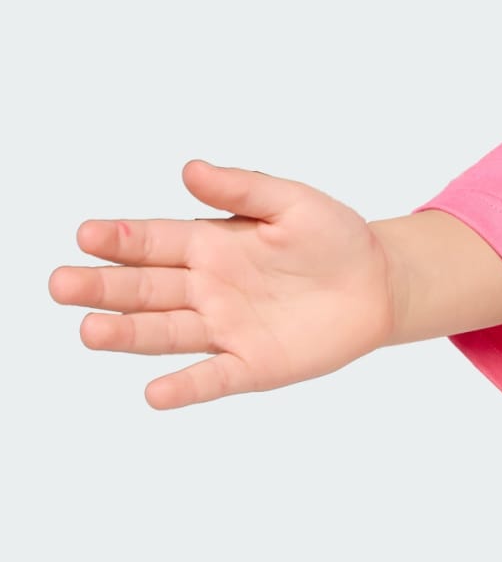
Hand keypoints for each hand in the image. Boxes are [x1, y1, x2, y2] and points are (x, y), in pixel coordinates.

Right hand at [48, 160, 396, 409]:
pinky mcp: (251, 364)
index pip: (154, 242)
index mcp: (209, 244)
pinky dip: (184, 386)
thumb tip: (190, 168)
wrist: (380, 282)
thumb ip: (244, 189)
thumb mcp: (293, 203)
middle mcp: (205, 288)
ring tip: (88, 330)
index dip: (121, 239)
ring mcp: (224, 328)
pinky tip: (155, 393)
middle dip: (102, 286)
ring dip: (125, 333)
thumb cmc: (333, 237)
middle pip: (143, 289)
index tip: (87, 235)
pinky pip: (212, 377)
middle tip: (61, 283)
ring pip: (163, 332)